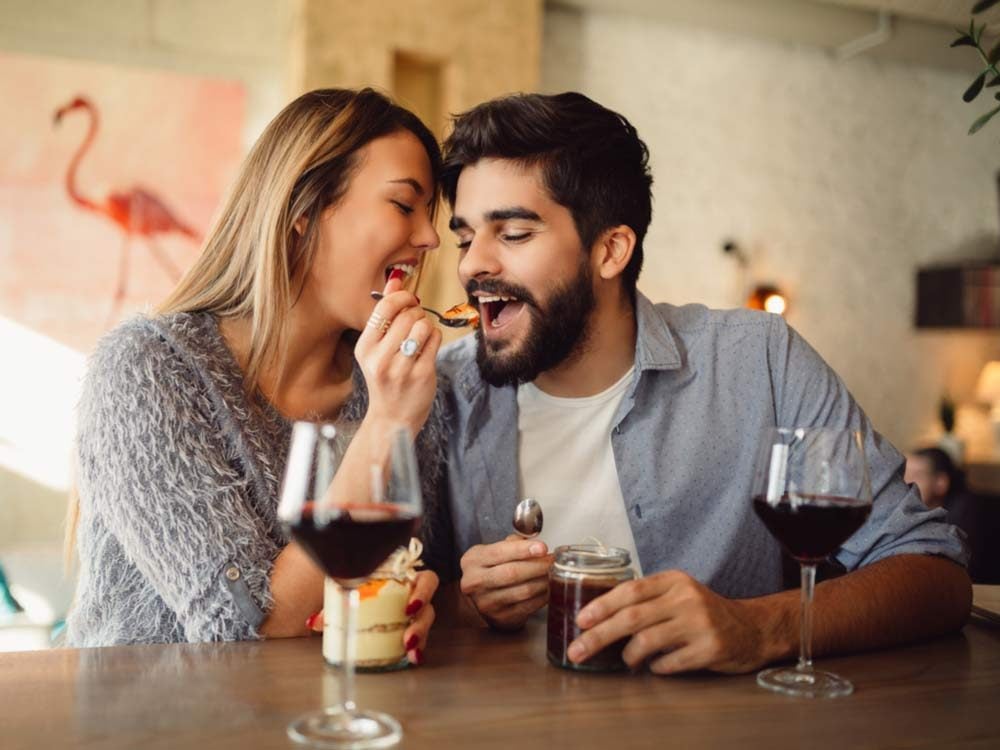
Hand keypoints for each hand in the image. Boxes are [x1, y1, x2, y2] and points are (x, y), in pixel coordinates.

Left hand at [307, 570, 438, 665]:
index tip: (409, 608)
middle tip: (408, 639)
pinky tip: (412, 658)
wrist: (351, 595)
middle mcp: (412, 595)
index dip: (423, 593)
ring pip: (425, 625)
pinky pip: (420, 640)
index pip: (427, 581)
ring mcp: (414, 614)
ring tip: (411, 653)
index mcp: (403, 578)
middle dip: (420, 625)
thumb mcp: (346, 588)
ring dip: (420, 638)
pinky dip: (416, 649)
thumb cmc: (356, 585)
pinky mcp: (412, 630)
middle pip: (428, 608)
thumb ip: (332, 604)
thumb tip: (313, 622)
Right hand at [355, 276, 441, 434]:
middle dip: (416, 311)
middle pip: (407, 315)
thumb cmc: (385, 378)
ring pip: (423, 325)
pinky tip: (428, 345)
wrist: (392, 418)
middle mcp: (380, 359)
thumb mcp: (376, 348)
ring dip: (426, 324)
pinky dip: (435, 336)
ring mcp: (402, 369)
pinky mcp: (422, 374)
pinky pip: (435, 339)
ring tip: (421, 334)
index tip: (408, 299)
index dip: (401, 296)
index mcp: (364, 348)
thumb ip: (385, 313)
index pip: (384, 308)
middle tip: (416, 320)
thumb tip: (395, 279)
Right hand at [460, 534, 553, 629]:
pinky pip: (528, 606)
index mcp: (473, 561)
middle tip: (554, 560)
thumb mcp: (490, 552)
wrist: (476, 599)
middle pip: (512, 573)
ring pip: (523, 591)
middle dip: (538, 566)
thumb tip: (534, 542)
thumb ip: (511, 544)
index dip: (523, 550)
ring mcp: (488, 603)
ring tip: (554, 572)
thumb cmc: (487, 570)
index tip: (542, 547)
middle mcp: (476, 582)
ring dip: (543, 581)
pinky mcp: (501, 618)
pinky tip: (549, 587)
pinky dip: (542, 596)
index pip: (499, 552)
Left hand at [567, 570, 776, 674]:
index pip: (630, 590)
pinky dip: (655, 668)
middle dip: (599, 635)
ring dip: (629, 655)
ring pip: (647, 641)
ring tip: (628, 660)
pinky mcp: (709, 649)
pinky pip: (669, 663)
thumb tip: (600, 615)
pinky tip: (656, 666)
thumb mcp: (677, 594)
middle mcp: (686, 599)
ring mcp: (699, 624)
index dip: (602, 605)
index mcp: (673, 581)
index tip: (581, 620)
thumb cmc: (704, 613)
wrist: (752, 628)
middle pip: (632, 617)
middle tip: (578, 650)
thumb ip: (647, 599)